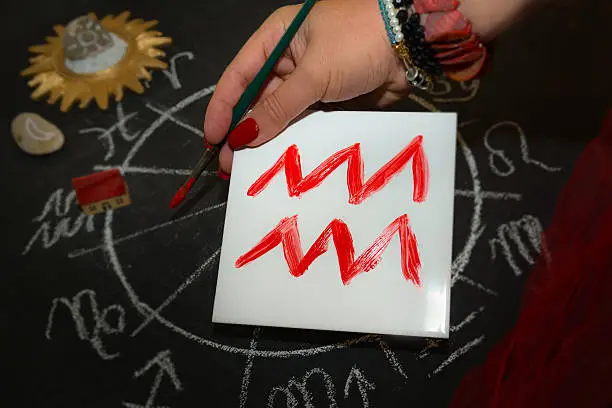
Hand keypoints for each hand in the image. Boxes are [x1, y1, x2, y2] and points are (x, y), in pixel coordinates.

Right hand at [203, 0, 408, 174]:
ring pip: (280, 116)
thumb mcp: (314, 74)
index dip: (222, 108)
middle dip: (243, 131)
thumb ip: (278, 107)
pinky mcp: (331, 102)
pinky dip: (294, 141)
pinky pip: (305, 124)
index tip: (212, 139)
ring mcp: (311, 83)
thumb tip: (243, 137)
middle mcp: (289, 61)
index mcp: (276, 39)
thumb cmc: (357, 43)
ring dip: (267, 140)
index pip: (238, 75)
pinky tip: (281, 161)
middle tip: (230, 165)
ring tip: (252, 170)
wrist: (413, 45)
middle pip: (256, 100)